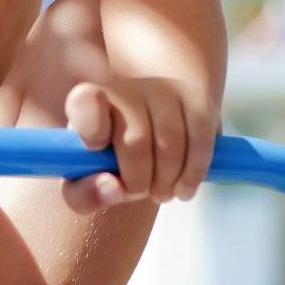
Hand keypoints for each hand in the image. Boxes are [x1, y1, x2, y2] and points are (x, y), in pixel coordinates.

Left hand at [62, 76, 219, 212]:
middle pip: (136, 139)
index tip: (95, 148)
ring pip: (170, 142)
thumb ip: (85, 194)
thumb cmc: (110, 162)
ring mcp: (161, 89)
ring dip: (167, 181)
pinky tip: (185, 188)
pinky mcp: (195, 97)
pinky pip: (200, 138)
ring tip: (162, 194)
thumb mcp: (86, 182)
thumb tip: (113, 187)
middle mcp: (124, 90)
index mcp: (87, 105)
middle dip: (139, 180)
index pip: (84, 102)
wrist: (150, 133)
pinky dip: (193, 172)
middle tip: (139, 193)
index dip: (91, 126)